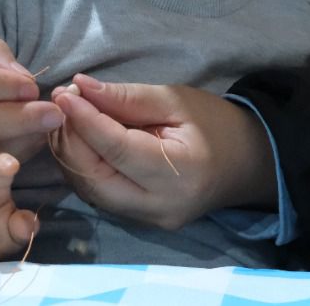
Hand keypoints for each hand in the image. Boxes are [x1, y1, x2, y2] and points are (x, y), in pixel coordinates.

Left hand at [47, 75, 273, 230]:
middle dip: (71, 139)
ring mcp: (148, 220)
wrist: (246, 165)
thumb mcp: (176, 100)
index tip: (63, 94)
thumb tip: (80, 87)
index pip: (117, 149)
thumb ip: (127, 97)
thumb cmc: (216, 124)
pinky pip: (98, 195)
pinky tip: (80, 139)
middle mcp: (160, 206)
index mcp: (180, 173)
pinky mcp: (139, 222)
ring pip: (90, 191)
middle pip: (94, 178)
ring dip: (71, 153)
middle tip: (63, 102)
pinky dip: (82, 166)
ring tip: (69, 116)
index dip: (85, 121)